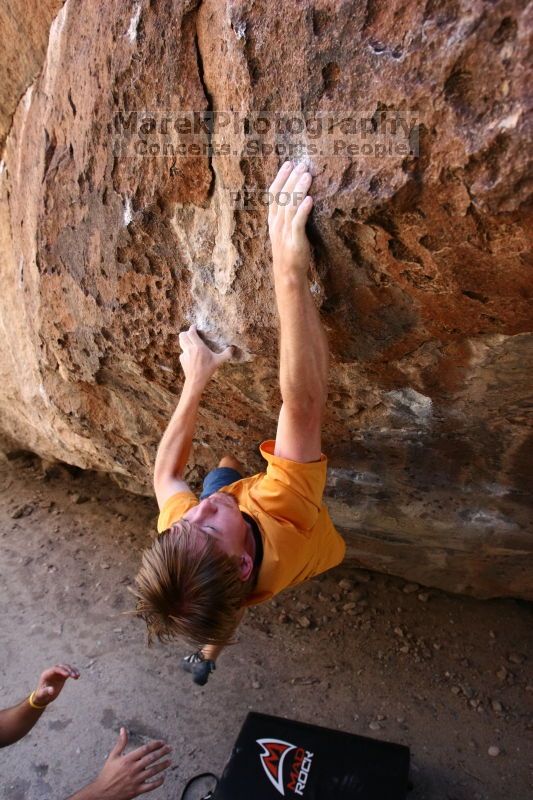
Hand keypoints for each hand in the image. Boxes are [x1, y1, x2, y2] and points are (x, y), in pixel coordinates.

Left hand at [32, 664, 79, 706]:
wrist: (43, 697)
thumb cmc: (41, 696)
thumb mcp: (41, 695)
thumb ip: (46, 692)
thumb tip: (52, 690)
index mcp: (46, 674)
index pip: (55, 669)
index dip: (62, 671)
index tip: (68, 675)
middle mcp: (52, 672)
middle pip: (62, 666)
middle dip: (68, 670)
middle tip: (74, 676)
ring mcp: (58, 673)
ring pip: (66, 668)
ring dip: (72, 670)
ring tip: (77, 676)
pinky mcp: (62, 676)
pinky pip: (69, 672)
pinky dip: (74, 672)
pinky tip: (78, 676)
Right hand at [90, 728, 171, 798]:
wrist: (102, 792)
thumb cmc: (107, 774)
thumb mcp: (113, 756)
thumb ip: (121, 743)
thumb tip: (123, 729)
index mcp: (128, 759)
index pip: (145, 749)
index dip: (155, 744)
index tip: (162, 742)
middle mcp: (133, 769)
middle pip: (152, 758)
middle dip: (162, 752)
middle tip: (170, 748)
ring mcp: (136, 780)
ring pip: (153, 771)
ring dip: (163, 765)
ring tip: (170, 761)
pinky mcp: (137, 790)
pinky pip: (151, 786)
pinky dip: (158, 782)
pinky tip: (163, 777)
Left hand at [178, 325, 232, 386]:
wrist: (196, 380)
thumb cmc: (207, 370)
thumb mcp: (218, 361)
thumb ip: (226, 354)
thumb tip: (233, 348)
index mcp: (198, 347)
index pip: (191, 333)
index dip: (192, 328)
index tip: (195, 327)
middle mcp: (190, 348)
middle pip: (182, 335)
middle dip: (186, 333)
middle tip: (191, 334)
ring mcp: (184, 354)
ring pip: (181, 342)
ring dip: (184, 339)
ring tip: (190, 341)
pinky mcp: (182, 359)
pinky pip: (182, 351)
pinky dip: (186, 351)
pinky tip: (191, 355)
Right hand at [268, 161, 312, 280]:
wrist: (288, 275)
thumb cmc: (289, 252)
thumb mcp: (285, 231)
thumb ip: (289, 215)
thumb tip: (300, 197)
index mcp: (273, 220)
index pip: (273, 194)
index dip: (280, 177)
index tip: (289, 163)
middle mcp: (277, 224)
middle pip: (282, 196)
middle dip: (291, 178)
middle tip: (302, 164)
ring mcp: (284, 232)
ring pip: (290, 206)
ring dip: (298, 189)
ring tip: (307, 175)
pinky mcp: (295, 241)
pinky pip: (298, 222)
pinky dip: (303, 210)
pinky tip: (310, 199)